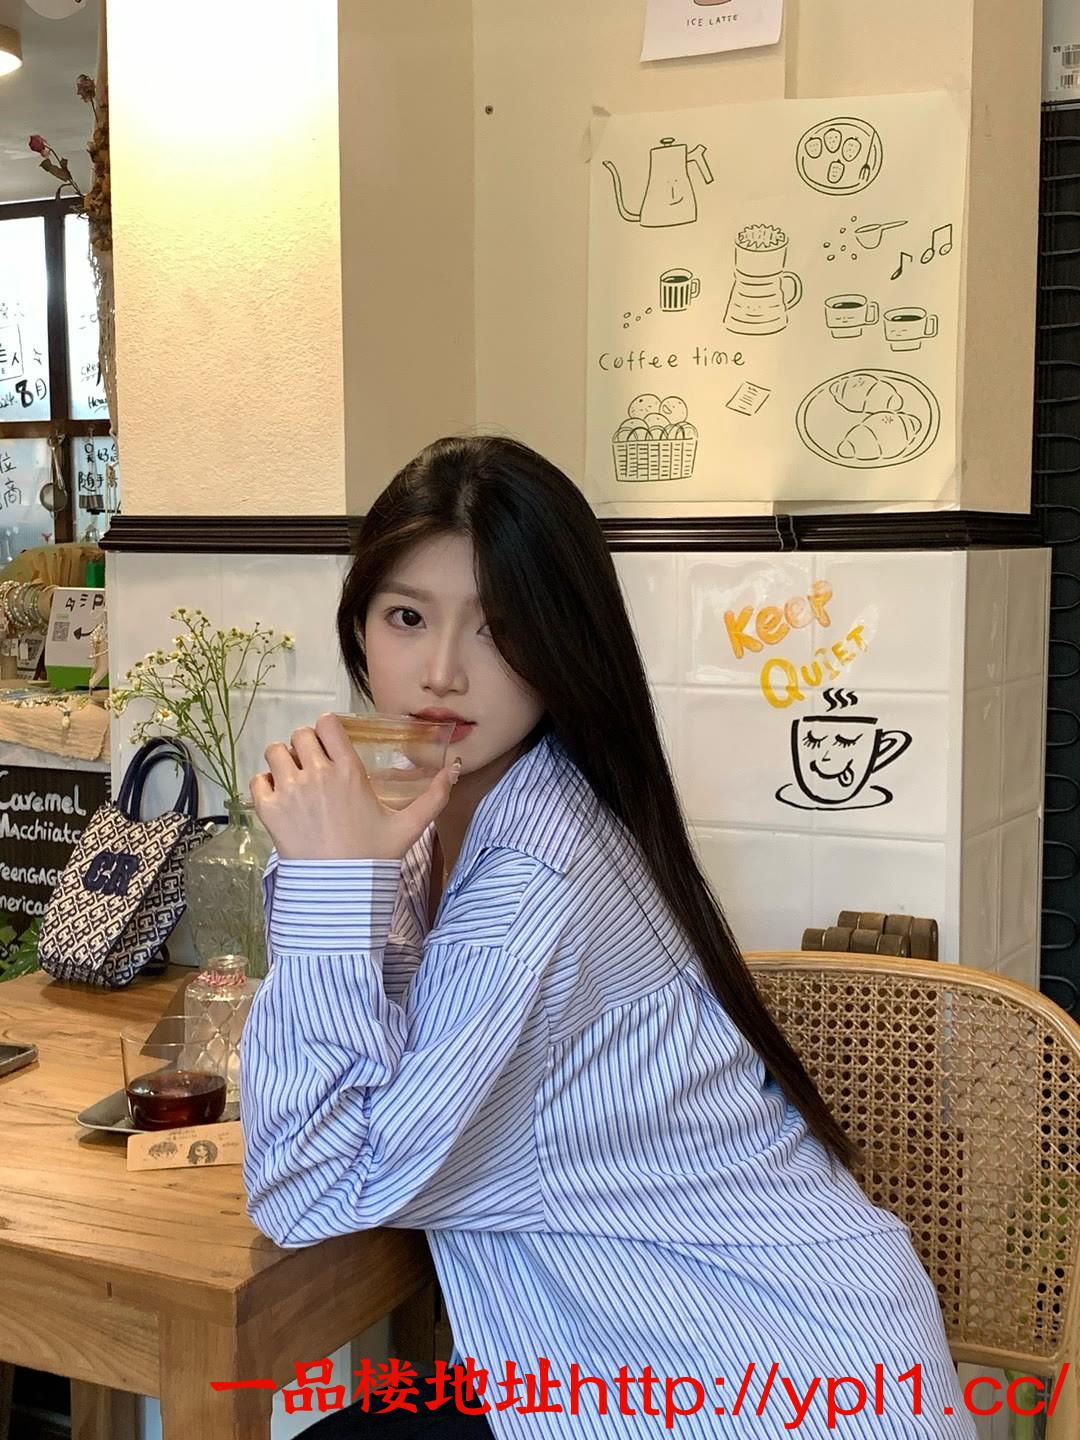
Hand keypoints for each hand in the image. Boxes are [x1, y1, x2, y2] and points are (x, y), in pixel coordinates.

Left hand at [249, 712, 460, 860]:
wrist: (340, 892)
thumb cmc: (374, 857)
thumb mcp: (408, 826)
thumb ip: (434, 796)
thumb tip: (454, 768)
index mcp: (349, 771)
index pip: (327, 723)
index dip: (327, 730)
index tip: (331, 746)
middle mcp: (317, 774)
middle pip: (300, 734)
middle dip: (306, 746)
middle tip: (313, 767)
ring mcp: (290, 791)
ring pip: (275, 751)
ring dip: (283, 761)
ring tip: (293, 780)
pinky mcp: (268, 810)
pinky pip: (256, 780)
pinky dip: (264, 785)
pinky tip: (278, 798)